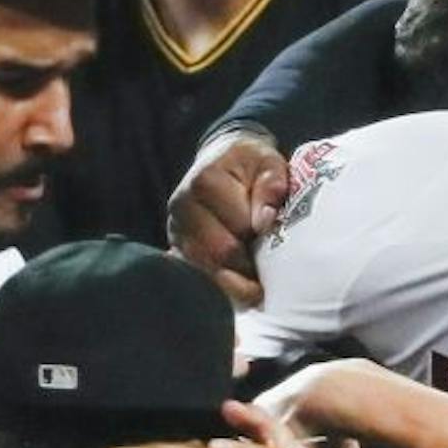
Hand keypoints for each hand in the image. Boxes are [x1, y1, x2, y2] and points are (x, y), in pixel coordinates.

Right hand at [167, 129, 288, 308]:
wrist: (221, 160)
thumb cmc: (250, 165)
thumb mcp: (268, 163)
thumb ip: (272, 185)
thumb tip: (265, 220)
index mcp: (204, 181)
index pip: (238, 226)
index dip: (260, 237)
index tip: (272, 237)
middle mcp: (182, 206)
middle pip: (219, 254)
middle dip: (247, 267)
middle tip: (267, 272)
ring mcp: (175, 230)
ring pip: (206, 272)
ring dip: (234, 282)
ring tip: (255, 285)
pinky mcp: (175, 248)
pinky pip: (196, 278)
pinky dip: (219, 287)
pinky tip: (236, 286)